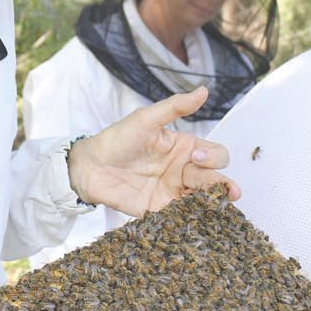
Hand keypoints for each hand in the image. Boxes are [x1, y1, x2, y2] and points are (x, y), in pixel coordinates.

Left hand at [66, 87, 236, 216]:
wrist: (90, 167)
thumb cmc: (117, 139)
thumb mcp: (146, 119)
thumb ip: (175, 107)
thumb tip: (203, 91)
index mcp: (185, 148)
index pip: (215, 154)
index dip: (213, 157)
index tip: (196, 156)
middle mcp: (184, 170)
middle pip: (214, 179)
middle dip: (221, 183)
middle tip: (220, 188)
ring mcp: (174, 191)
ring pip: (203, 200)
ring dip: (213, 203)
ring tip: (216, 207)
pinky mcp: (161, 209)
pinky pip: (183, 216)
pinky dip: (192, 218)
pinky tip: (196, 219)